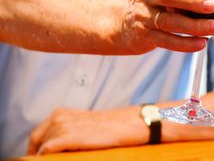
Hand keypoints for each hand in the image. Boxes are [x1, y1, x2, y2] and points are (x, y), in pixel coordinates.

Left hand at [27, 107, 145, 154]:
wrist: (123, 124)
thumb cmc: (107, 126)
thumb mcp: (81, 123)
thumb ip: (66, 129)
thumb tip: (53, 146)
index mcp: (60, 113)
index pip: (37, 135)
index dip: (34, 149)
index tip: (37, 158)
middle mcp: (58, 118)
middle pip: (37, 141)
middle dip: (38, 153)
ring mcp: (62, 127)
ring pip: (42, 147)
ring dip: (45, 156)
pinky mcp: (68, 137)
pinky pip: (47, 151)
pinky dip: (46, 158)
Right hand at [118, 0, 213, 53]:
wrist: (124, 25)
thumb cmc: (158, 2)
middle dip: (190, 1)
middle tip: (212, 5)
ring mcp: (144, 17)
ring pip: (169, 21)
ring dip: (193, 25)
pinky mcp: (146, 36)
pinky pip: (166, 41)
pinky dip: (184, 43)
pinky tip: (202, 44)